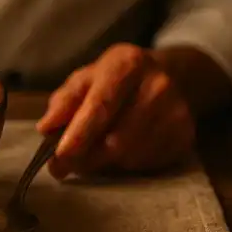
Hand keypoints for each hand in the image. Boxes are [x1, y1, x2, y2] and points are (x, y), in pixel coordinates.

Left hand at [36, 44, 196, 178]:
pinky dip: (125, 164)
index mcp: (127, 64)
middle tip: (60, 167)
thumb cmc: (119, 78)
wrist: (175, 76)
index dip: (80, 133)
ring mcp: (176, 114)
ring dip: (103, 163)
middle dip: (84, 157)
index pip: (102, 104)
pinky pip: (146, 164)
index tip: (60, 155)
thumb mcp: (89, 77)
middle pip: (116, 137)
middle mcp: (157, 87)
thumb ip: (65, 100)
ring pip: (130, 156)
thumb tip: (46, 127)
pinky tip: (119, 151)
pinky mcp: (186, 137)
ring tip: (91, 154)